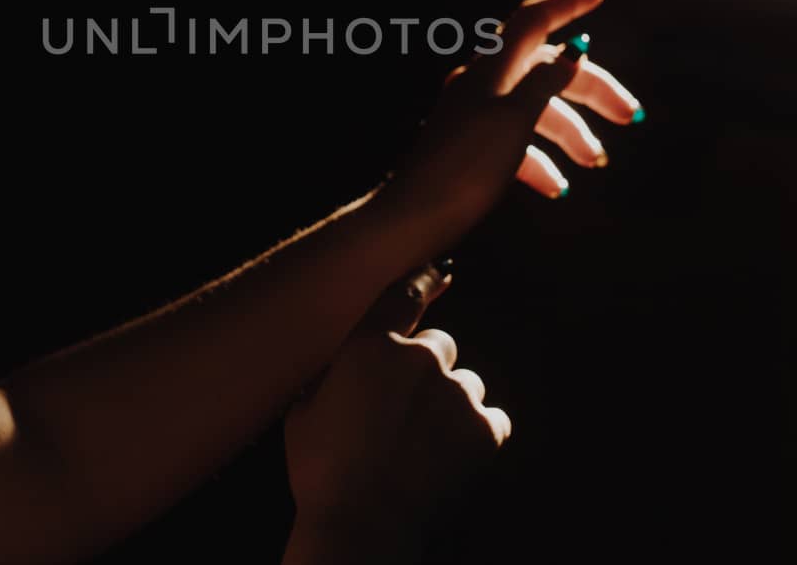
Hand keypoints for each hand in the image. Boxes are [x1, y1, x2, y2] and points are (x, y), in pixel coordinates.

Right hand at [283, 264, 506, 561]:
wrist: (361, 522)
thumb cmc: (321, 469)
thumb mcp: (303, 410)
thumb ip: (330, 374)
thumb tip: (342, 363)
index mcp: (372, 343)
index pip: (404, 294)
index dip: (420, 283)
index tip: (437, 274)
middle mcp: (421, 357)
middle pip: (439, 344)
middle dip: (425, 368)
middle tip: (403, 409)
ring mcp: (458, 393)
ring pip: (467, 382)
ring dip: (451, 402)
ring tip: (423, 442)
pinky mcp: (486, 429)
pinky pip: (492, 419)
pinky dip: (477, 433)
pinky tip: (449, 456)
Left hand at [382, 0, 641, 232]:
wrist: (417, 216)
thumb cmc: (469, 163)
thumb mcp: (515, 118)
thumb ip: (545, 81)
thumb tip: (573, 50)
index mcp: (492, 68)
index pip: (534, 20)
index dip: (567, 2)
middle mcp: (483, 83)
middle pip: (546, 70)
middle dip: (589, 90)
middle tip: (629, 116)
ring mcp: (476, 115)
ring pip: (535, 110)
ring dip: (570, 133)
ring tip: (596, 162)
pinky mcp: (473, 148)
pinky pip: (516, 143)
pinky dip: (540, 161)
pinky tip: (558, 187)